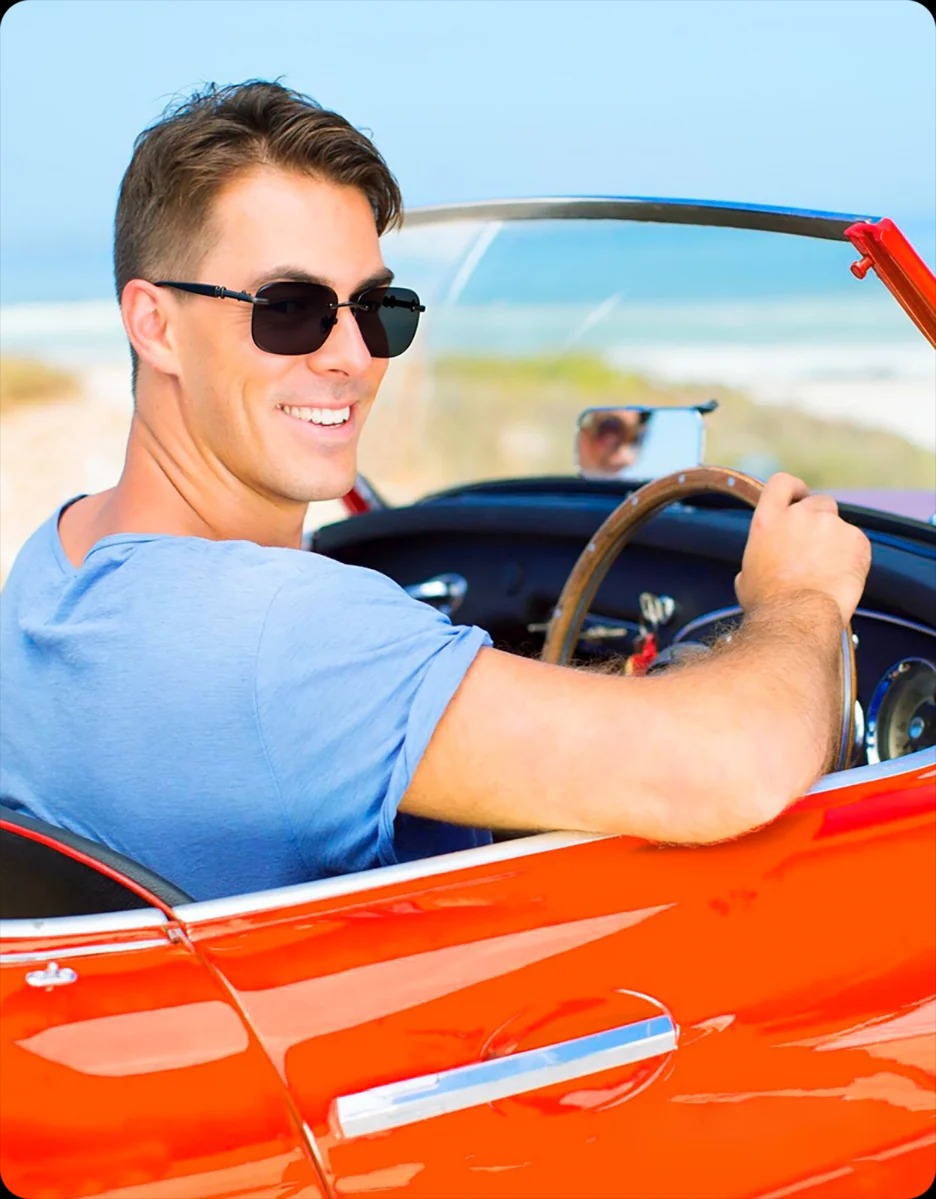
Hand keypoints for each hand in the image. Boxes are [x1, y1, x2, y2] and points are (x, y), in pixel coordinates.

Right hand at [735, 472, 870, 626]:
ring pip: (838, 525)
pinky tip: (841, 576)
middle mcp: (799, 516)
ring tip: (828, 570)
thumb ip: (759, 557)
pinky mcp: (856, 539)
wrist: (797, 616)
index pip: (781, 483)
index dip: (794, 487)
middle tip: (817, 548)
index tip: (800, 494)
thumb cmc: (769, 603)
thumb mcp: (746, 576)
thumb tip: (761, 565)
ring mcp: (830, 525)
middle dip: (820, 521)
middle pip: (818, 502)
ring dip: (836, 541)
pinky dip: (853, 556)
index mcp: (768, 521)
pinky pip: (857, 543)